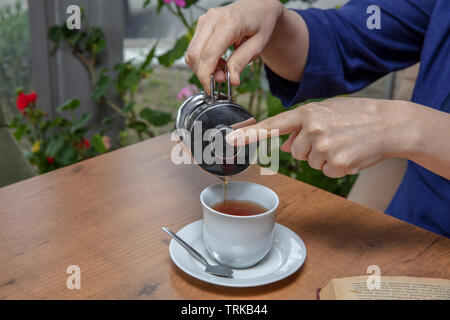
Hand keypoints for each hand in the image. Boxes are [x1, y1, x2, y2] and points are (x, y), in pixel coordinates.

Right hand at [185, 0, 283, 92]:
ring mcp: (204, 20)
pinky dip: (203, 60)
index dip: (207, 75)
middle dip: (204, 73)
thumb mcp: (258, 45)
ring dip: (203, 67)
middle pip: (195, 55)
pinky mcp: (201, 24)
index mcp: (229, 22)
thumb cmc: (262, 24)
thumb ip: (242, 61)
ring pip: (192, 53)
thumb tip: (232, 80)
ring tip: (223, 68)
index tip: (212, 89)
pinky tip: (218, 60)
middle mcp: (213, 19)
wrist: (259, 7)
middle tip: (223, 79)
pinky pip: (194, 48)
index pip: (209, 54)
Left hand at [226, 97, 417, 177]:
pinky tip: (349, 153)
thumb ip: (301, 127)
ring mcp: (324, 148)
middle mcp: (312, 130)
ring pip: (309, 162)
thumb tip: (284, 146)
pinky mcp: (336, 164)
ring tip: (342, 143)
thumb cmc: (357, 115)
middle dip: (309, 148)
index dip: (250, 134)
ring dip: (323, 157)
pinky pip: (325, 171)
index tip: (231, 140)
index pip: (272, 126)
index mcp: (307, 113)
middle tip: (332, 137)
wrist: (389, 124)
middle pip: (294, 152)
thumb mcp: (326, 112)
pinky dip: (336, 166)